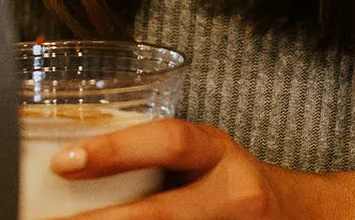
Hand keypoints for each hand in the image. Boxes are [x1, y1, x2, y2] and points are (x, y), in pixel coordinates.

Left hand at [53, 118, 299, 219]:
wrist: (291, 216)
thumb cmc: (225, 180)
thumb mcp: (199, 152)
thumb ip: (149, 153)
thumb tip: (62, 157)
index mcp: (218, 154)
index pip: (170, 142)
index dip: (115, 150)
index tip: (62, 162)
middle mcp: (231, 196)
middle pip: (161, 214)